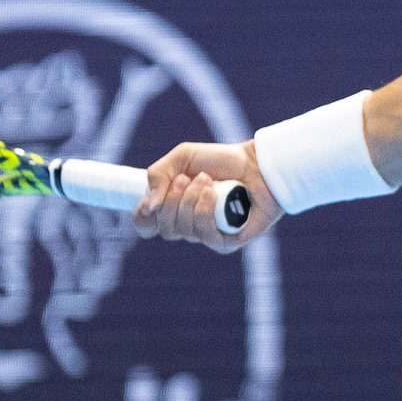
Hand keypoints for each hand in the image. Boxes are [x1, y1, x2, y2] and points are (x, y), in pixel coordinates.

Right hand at [132, 140, 283, 252]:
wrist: (258, 164)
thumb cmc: (222, 161)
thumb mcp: (182, 157)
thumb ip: (157, 175)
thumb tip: (149, 207)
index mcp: (173, 207)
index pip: (146, 226)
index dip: (142, 216)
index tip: (150, 201)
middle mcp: (187, 225)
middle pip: (163, 228)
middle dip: (173, 199)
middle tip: (188, 178)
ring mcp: (206, 236)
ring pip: (182, 230)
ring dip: (191, 200)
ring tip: (208, 182)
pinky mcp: (225, 243)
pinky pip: (204, 234)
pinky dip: (205, 210)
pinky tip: (215, 194)